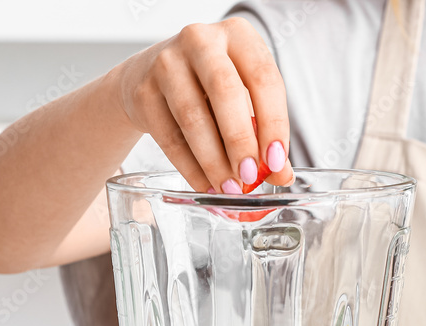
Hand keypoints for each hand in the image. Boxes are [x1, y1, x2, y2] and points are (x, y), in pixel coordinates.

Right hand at [117, 18, 292, 192]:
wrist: (149, 77)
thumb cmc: (208, 88)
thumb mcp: (243, 100)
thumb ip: (264, 135)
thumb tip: (282, 175)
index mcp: (238, 35)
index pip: (263, 77)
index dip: (273, 123)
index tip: (276, 162)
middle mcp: (201, 40)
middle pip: (225, 91)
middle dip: (240, 141)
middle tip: (249, 177)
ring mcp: (166, 63)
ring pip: (193, 118)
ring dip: (214, 162)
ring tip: (229, 189)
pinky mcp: (143, 92)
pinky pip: (170, 139)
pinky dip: (191, 169)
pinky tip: (206, 186)